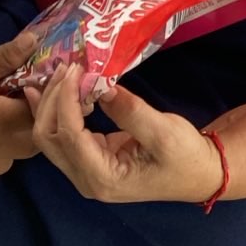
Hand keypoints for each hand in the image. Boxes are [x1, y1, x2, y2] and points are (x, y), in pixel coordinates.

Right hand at [0, 31, 39, 189]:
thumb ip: (9, 56)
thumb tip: (35, 40)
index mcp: (2, 121)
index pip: (39, 115)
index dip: (39, 102)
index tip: (29, 90)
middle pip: (31, 144)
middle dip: (30, 125)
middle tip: (15, 108)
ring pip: (9, 162)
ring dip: (9, 146)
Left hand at [27, 66, 224, 204]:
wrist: (198, 173)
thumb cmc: (185, 157)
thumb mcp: (164, 132)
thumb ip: (131, 112)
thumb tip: (102, 87)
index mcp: (103, 178)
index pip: (70, 135)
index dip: (66, 99)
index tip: (75, 68)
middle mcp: (86, 179)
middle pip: (48, 138)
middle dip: (50, 99)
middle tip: (64, 66)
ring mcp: (84, 172)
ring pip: (49, 136)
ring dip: (49, 102)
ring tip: (59, 71)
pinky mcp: (88, 159)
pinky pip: (62, 134)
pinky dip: (57, 109)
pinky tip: (58, 87)